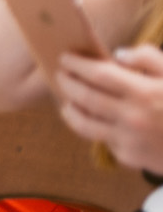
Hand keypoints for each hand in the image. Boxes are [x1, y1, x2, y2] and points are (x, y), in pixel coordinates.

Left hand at [54, 45, 162, 172]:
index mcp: (146, 93)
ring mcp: (129, 140)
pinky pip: (103, 139)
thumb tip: (118, 54)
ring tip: (66, 99)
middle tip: (61, 74)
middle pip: (85, 97)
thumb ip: (149, 59)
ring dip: (69, 109)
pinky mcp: (129, 157)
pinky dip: (94, 127)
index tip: (66, 57)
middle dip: (67, 83)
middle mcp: (133, 117)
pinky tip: (91, 119)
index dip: (78, 64)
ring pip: (83, 123)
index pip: (99, 74)